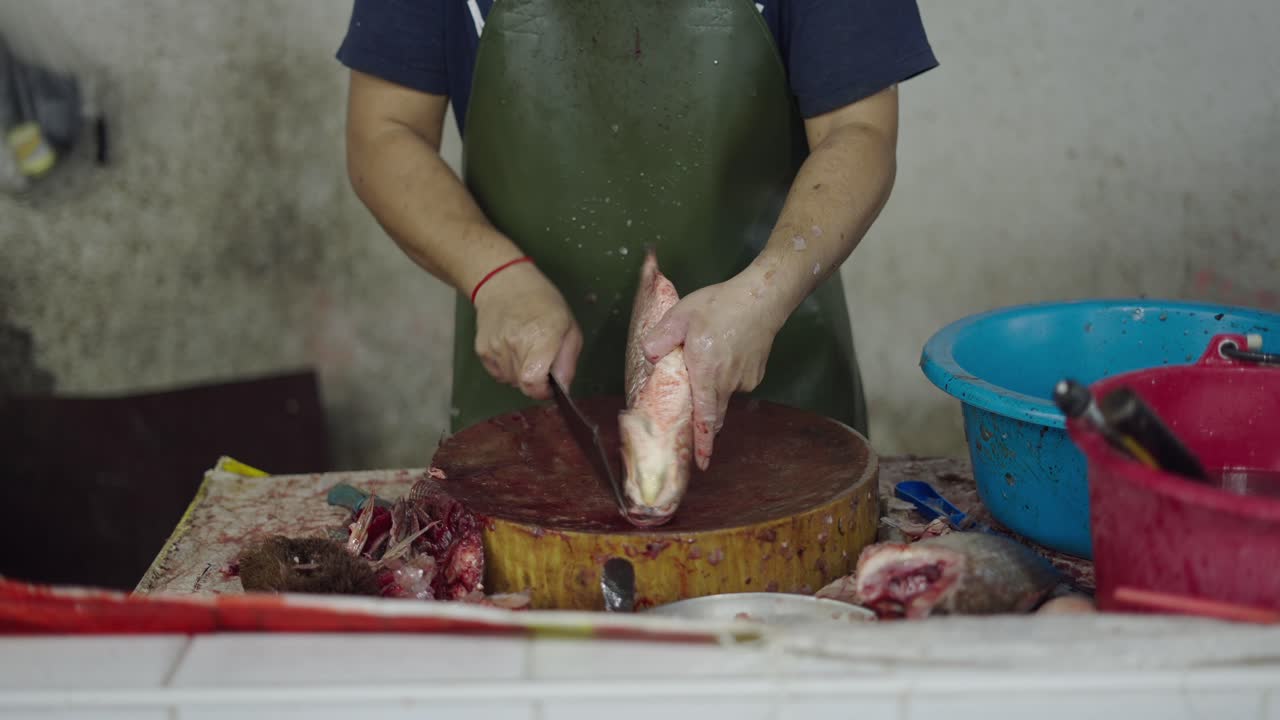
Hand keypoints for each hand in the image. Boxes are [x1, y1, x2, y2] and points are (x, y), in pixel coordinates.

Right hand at [473, 263, 582, 399]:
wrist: (504, 283)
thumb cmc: (541, 302)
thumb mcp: (568, 326)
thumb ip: (567, 361)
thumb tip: (563, 387)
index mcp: (540, 337)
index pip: (532, 383)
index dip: (543, 391)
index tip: (550, 384)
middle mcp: (514, 344)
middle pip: (523, 385)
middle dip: (536, 381)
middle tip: (542, 361)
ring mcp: (494, 347)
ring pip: (510, 381)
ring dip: (521, 373)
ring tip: (526, 348)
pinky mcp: (482, 350)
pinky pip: (498, 373)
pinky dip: (507, 368)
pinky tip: (512, 347)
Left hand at [641, 273, 786, 469]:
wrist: (763, 297)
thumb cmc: (720, 305)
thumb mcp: (680, 315)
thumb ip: (660, 338)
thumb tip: (650, 357)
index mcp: (706, 372)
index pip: (704, 417)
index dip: (702, 443)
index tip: (701, 464)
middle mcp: (727, 382)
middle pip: (713, 412)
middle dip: (703, 424)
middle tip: (693, 429)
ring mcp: (745, 380)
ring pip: (724, 394)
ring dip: (713, 387)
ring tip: (709, 357)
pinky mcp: (756, 374)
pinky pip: (736, 382)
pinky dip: (726, 375)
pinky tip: (725, 352)